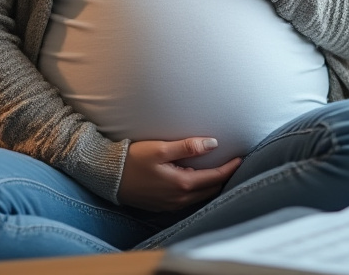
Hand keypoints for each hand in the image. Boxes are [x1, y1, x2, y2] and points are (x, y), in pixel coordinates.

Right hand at [118, 138, 242, 210]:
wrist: (109, 177)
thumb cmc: (133, 160)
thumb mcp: (160, 148)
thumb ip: (188, 146)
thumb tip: (213, 143)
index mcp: (182, 184)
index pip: (215, 178)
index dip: (230, 168)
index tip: (240, 158)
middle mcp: (179, 198)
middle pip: (211, 190)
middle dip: (224, 177)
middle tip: (233, 163)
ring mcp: (171, 204)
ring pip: (200, 196)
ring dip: (211, 184)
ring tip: (218, 170)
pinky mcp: (163, 205)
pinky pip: (188, 200)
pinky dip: (198, 190)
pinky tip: (197, 179)